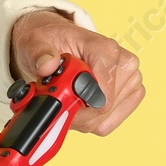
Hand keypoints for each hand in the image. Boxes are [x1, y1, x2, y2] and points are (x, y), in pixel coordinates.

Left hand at [10, 9, 144, 135]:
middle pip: (101, 111)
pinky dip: (87, 120)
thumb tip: (47, 65)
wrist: (57, 42)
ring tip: (66, 97)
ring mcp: (131, 81)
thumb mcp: (34, 42)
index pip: (102, 96)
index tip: (57, 99)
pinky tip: (77, 104)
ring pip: (103, 120)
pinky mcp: (131, 95)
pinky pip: (107, 124)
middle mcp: (124, 64)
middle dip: (74, 111)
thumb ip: (39, 53)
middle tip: (56, 97)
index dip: (75, 104)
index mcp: (106, 50)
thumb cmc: (50, 42)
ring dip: (79, 117)